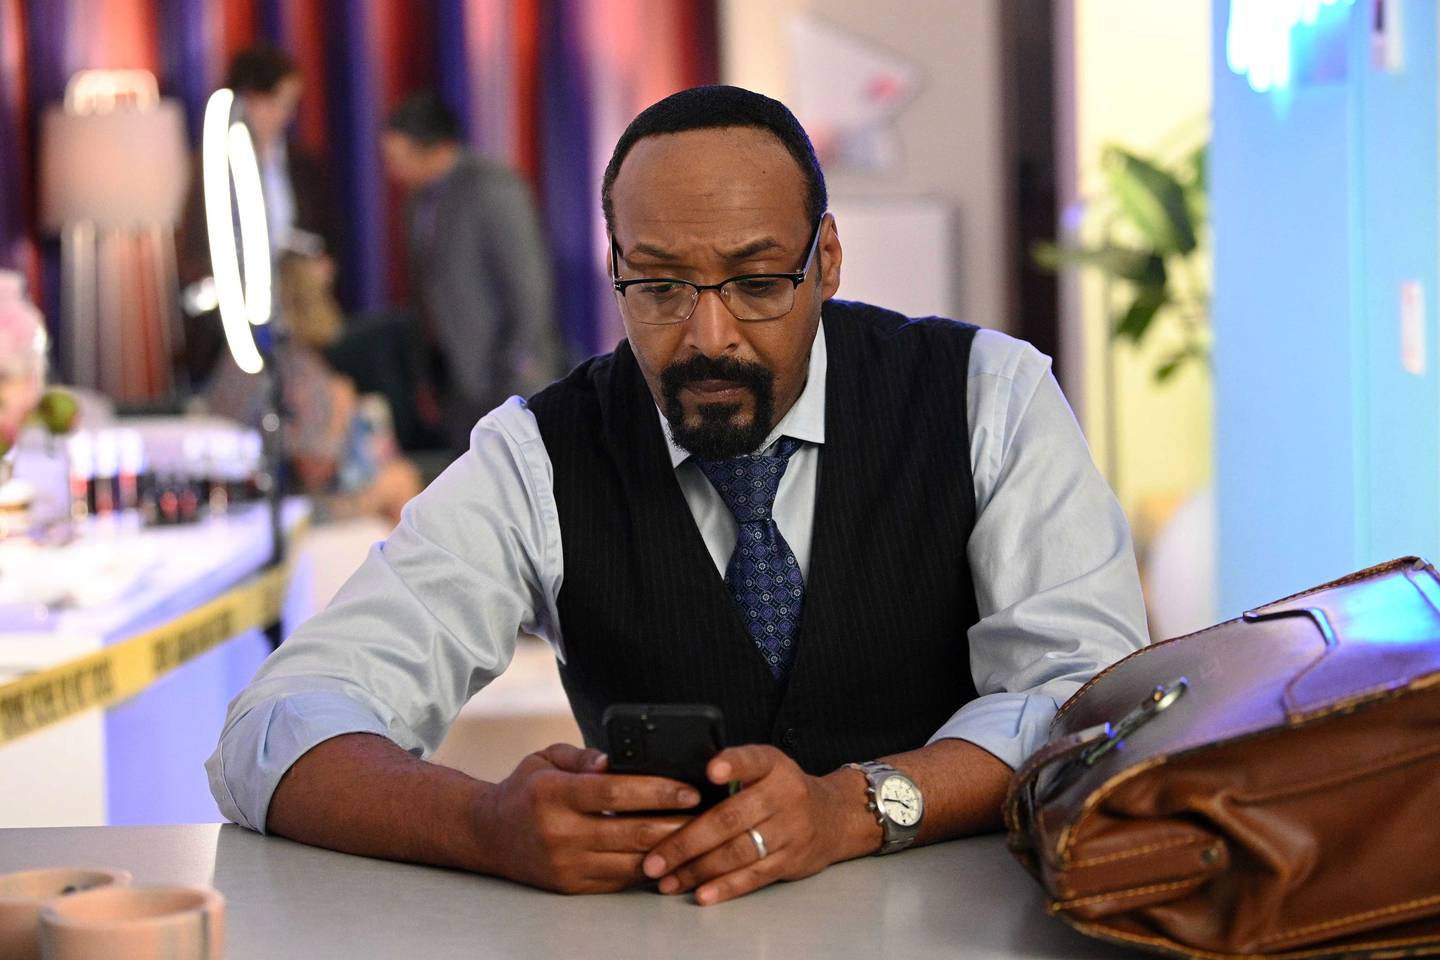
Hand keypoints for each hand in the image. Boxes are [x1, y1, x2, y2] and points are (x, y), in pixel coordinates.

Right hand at [474, 743, 699, 893]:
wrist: (487, 835)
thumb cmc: (525, 790)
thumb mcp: (546, 758)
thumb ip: (583, 756)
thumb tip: (616, 759)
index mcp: (554, 794)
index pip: (616, 793)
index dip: (658, 791)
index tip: (690, 789)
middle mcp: (560, 833)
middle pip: (632, 832)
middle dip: (678, 823)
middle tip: (709, 814)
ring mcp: (567, 865)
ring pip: (632, 862)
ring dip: (671, 850)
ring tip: (699, 835)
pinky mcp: (572, 887)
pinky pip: (621, 880)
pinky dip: (649, 868)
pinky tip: (671, 854)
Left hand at [640, 745, 877, 904]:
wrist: (833, 816)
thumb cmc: (783, 790)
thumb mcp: (766, 766)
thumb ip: (733, 770)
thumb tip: (677, 786)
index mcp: (773, 765)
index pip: (751, 760)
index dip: (732, 765)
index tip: (710, 770)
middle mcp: (784, 795)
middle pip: (730, 819)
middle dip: (686, 842)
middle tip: (654, 859)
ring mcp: (790, 830)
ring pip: (738, 852)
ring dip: (697, 870)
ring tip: (666, 881)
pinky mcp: (791, 860)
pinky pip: (754, 876)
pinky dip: (725, 887)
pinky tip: (702, 894)